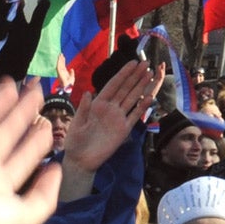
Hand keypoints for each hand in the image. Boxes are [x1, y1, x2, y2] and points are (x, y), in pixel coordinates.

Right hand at [0, 80, 56, 223]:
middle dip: (21, 113)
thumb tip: (55, 169)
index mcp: (0, 181)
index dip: (36, 140)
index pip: (23, 156)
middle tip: (35, 93)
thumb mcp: (29, 215)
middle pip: (5, 133)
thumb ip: (47, 195)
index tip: (48, 124)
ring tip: (9, 84)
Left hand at [60, 61, 163, 181]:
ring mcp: (118, 118)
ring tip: (150, 74)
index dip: (123, 74)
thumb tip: (88, 92)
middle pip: (125, 89)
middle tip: (146, 62)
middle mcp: (110, 109)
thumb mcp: (77, 124)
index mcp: (97, 105)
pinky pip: (134, 116)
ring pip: (132, 99)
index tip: (133, 62)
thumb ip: (83, 108)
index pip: (113, 85)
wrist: (81, 160)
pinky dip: (142, 107)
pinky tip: (149, 97)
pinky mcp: (124, 130)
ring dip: (141, 87)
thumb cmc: (75, 142)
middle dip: (135, 76)